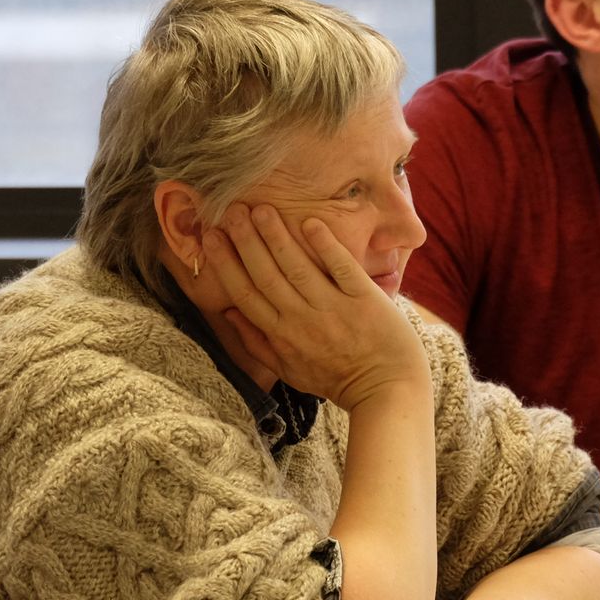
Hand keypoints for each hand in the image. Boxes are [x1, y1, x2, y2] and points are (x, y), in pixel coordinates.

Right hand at [204, 202, 428, 411]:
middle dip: (245, 240)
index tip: (211, 236)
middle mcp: (302, 320)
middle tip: (232, 209)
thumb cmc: (337, 380)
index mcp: (281, 335)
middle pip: (266, 274)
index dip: (225, 263)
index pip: (245, 293)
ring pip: (297, 267)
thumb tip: (229, 313)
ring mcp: (333, 308)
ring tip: (260, 209)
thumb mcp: (290, 370)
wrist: (387, 390)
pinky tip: (310, 222)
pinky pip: (341, 268)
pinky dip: (326, 246)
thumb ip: (257, 343)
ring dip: (276, 236)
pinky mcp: (365, 299)